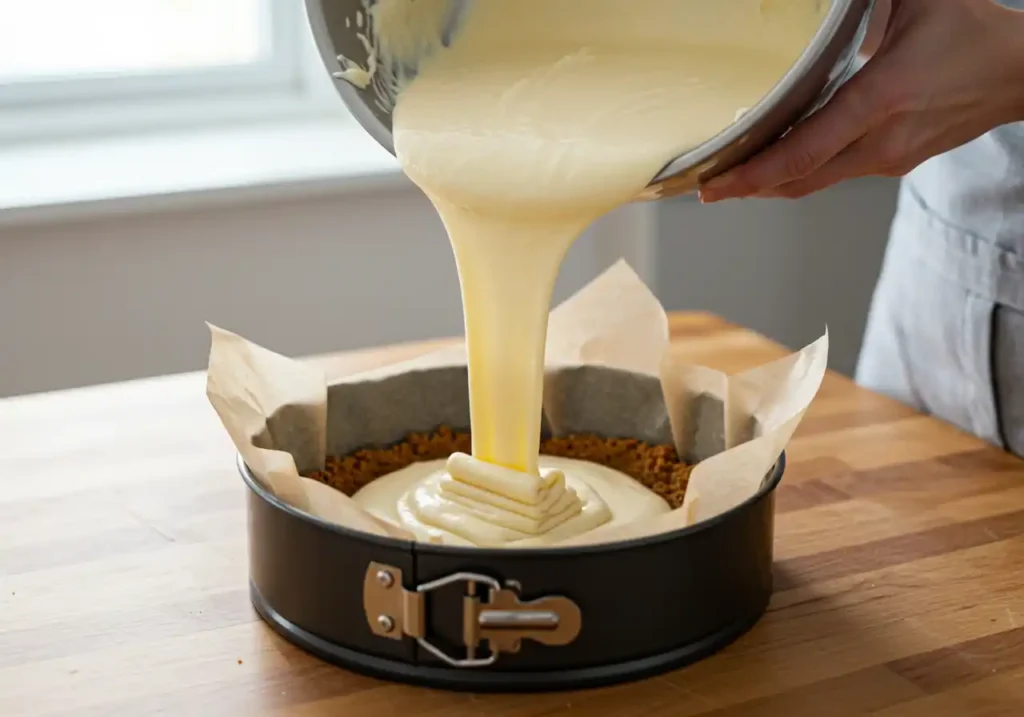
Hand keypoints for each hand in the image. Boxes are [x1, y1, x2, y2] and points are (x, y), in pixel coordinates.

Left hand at [699, 0, 1023, 202]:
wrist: (1020, 75)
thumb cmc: (971, 32)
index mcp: (880, 98)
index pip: (803, 151)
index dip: (753, 174)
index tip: (715, 184)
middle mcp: (880, 139)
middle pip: (798, 179)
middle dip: (746, 187)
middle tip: (704, 188)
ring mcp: (887, 158)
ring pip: (813, 182)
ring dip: (769, 184)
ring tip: (730, 180)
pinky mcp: (892, 164)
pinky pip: (832, 175)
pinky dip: (798, 174)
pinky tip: (774, 166)